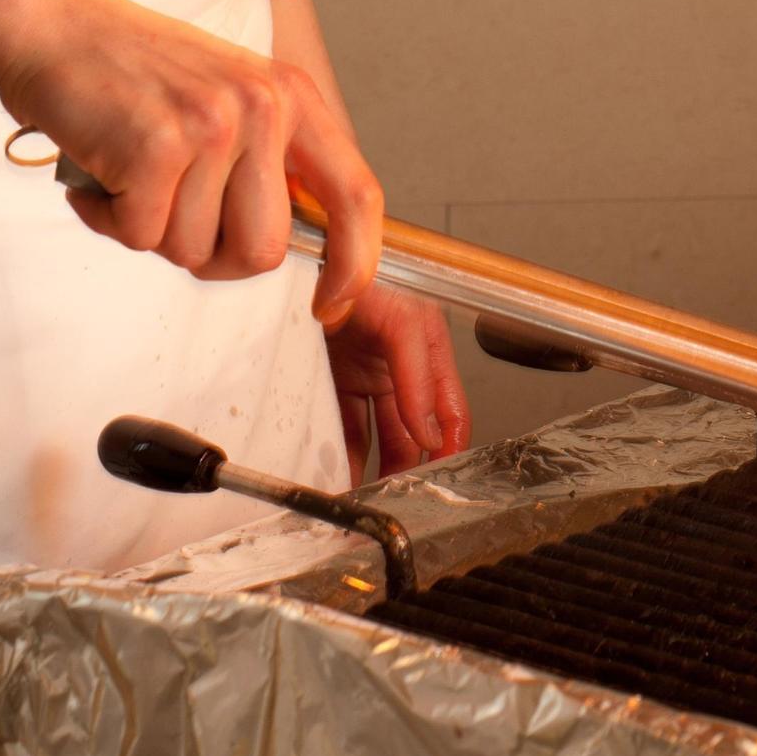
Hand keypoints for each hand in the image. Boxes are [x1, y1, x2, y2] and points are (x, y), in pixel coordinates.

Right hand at [0, 0, 382, 320]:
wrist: (53, 24)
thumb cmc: (135, 74)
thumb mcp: (229, 100)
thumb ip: (269, 164)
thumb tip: (300, 249)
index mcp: (292, 98)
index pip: (356, 195)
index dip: (355, 261)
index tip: (333, 302)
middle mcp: (263, 107)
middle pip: (263, 250)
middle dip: (211, 256)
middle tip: (168, 213)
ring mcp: (212, 125)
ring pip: (193, 250)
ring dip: (149, 229)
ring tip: (128, 172)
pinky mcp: (156, 145)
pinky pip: (139, 236)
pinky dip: (107, 218)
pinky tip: (98, 171)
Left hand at [325, 283, 470, 486]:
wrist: (307, 256)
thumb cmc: (363, 266)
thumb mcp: (404, 320)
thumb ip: (418, 376)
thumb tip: (429, 432)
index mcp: (428, 346)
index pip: (449, 407)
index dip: (449, 444)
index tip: (441, 478)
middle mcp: (398, 363)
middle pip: (410, 430)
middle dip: (407, 467)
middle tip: (400, 499)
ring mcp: (363, 373)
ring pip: (375, 434)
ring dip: (371, 468)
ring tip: (365, 498)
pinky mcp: (332, 379)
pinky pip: (342, 425)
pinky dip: (340, 453)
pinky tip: (338, 476)